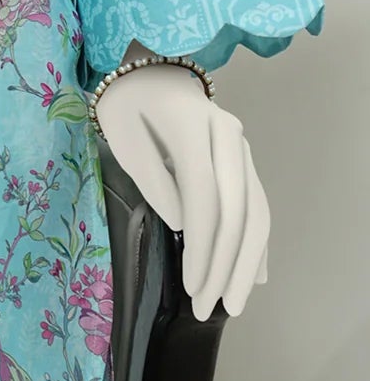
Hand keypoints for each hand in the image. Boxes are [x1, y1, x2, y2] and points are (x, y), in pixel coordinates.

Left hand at [93, 57, 268, 319]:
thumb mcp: (122, 135)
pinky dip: (257, 243)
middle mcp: (228, 135)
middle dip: (226, 264)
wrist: (151, 72)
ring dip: (247, 262)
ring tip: (233, 303)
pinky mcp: (244, 161)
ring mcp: (241, 148)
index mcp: (192, 125)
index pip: (204, 194)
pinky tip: (254, 277)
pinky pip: (258, 205)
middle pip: (238, 208)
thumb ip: (152, 177)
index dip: (202, 243)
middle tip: (209, 307)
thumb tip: (184, 223)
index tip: (191, 285)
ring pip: (256, 211)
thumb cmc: (128, 106)